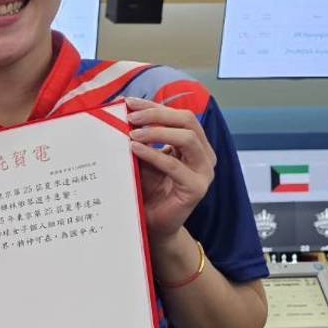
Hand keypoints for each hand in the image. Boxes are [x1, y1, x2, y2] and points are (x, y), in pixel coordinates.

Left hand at [126, 96, 214, 241]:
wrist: (154, 225)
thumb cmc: (149, 191)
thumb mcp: (143, 160)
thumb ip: (141, 140)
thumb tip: (122, 114)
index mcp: (196, 145)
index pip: (179, 116)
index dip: (155, 106)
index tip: (130, 102)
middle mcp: (205, 155)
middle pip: (187, 121)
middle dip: (157, 114)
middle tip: (131, 116)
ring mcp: (204, 172)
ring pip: (187, 139)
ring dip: (157, 132)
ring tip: (132, 133)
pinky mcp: (196, 188)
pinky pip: (175, 166)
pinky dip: (154, 155)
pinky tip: (135, 149)